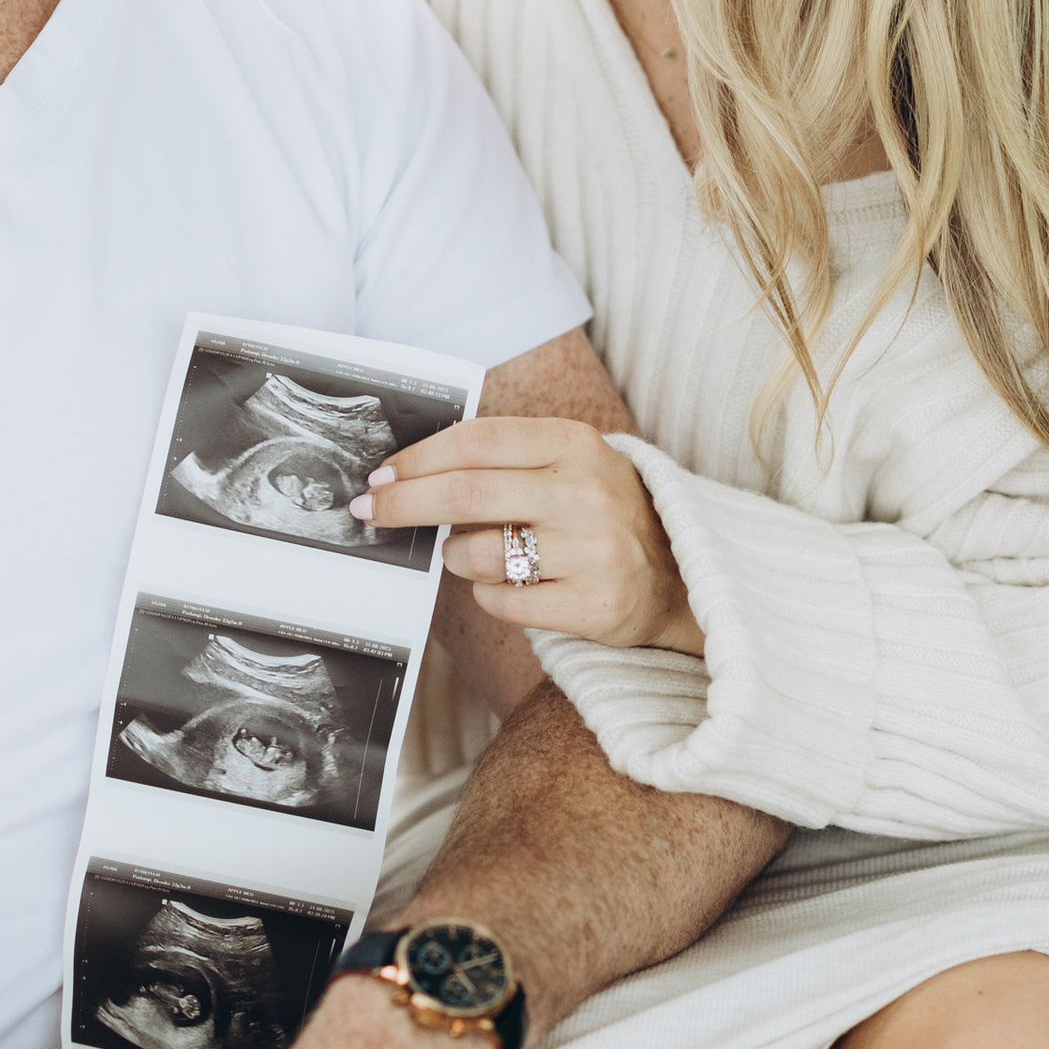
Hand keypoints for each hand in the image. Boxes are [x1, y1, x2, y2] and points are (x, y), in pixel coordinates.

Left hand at [358, 417, 703, 651]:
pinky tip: (509, 586)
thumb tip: (408, 473)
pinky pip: (501, 602)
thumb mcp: (568, 463)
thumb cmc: (601, 513)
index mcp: (575, 444)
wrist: (678, 576)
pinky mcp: (596, 606)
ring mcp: (595, 551)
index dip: (417, 459)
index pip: (475, 442)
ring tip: (471, 555)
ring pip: (477, 555)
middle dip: (404, 504)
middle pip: (465, 494)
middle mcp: (588, 492)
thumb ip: (503, 460)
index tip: (381, 476)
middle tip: (370, 513)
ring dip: (455, 558)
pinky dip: (487, 596)